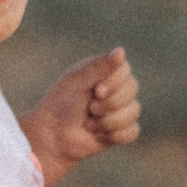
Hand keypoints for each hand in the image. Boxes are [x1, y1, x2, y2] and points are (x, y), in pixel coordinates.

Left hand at [25, 49, 140, 184]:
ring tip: (89, 123)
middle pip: (132, 89)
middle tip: (90, 108)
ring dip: (108, 121)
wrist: (53, 136)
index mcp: (106, 73)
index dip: (114, 83)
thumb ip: (100, 65)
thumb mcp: (77, 80)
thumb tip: (121, 50)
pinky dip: (114, 135)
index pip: (125, 71)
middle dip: (109, 103)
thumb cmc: (62, 104)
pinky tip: (99, 135)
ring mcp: (121, 110)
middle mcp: (117, 89)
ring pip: (133, 111)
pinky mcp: (122, 132)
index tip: (96, 90)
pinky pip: (132, 132)